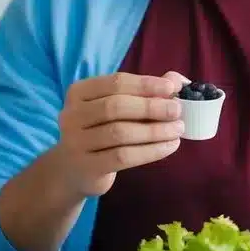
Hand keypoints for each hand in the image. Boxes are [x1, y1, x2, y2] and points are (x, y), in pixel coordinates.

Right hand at [56, 70, 188, 196]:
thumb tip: (177, 80)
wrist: (73, 170)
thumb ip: (144, 91)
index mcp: (78, 93)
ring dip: (155, 130)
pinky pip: (123, 156)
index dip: (145, 84)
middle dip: (151, 107)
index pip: (115, 83)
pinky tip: (169, 146)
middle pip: (116, 107)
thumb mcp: (117, 107)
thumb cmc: (101, 131)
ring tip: (177, 129)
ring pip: (120, 133)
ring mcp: (76, 142)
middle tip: (177, 111)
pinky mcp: (87, 167)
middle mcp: (72, 115)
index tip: (172, 88)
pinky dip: (151, 151)